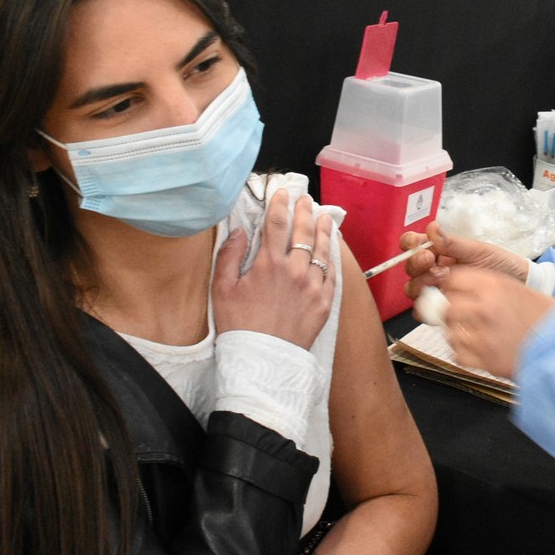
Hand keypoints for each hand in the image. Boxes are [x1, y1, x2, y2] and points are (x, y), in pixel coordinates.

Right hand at [213, 190, 334, 348]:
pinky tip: (332, 248)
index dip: (280, 204)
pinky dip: (332, 256)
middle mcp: (295, 270)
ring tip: (324, 217)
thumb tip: (239, 231)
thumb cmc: (238, 326)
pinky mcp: (324, 303)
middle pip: (303, 232)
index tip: (283, 193)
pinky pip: (332, 273)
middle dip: (304, 212)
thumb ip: (229, 256)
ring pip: (322, 250)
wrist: (262, 361)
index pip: (277, 224)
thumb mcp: (222, 289)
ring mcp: (313, 286)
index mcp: (268, 264)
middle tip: (306, 200)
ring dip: (323, 230)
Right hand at [401, 221, 527, 298]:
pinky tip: (444, 300)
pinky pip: (423, 312)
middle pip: (409, 268)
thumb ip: (452, 243)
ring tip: (444, 277)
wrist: (518, 286)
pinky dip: (427, 307)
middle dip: (417, 263)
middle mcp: (432, 269)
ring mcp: (436, 290)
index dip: (410, 244)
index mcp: (438, 250)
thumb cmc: (499, 264)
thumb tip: (431, 227)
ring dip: (422, 283)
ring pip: (413, 289)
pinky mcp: (442, 310)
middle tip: (432, 260)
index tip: (421, 246)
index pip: (412, 244)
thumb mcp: (478, 251)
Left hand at [442, 267, 554, 377]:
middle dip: (452, 311)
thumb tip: (452, 287)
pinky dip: (463, 353)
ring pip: (449, 332)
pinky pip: (456, 354)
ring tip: (474, 334)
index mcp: (493, 285)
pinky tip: (477, 349)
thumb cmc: (543, 316)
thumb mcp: (515, 288)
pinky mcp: (485, 360)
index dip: (450, 286)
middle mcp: (485, 308)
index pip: (452, 279)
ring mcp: (482, 336)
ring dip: (457, 333)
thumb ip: (484, 286)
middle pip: (447, 306)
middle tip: (463, 316)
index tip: (453, 292)